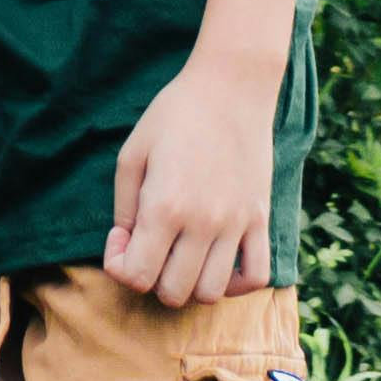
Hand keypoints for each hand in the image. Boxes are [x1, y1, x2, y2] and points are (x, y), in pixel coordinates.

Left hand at [104, 53, 279, 307]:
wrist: (232, 87)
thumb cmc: (175, 114)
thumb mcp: (133, 153)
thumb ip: (124, 207)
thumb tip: (127, 245)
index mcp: (164, 206)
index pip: (137, 276)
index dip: (119, 266)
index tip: (122, 238)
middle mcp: (202, 223)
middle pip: (173, 293)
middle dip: (152, 279)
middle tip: (150, 246)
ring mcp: (236, 224)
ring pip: (212, 292)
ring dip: (190, 283)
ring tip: (181, 254)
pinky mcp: (260, 219)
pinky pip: (257, 276)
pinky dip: (236, 283)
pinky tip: (218, 263)